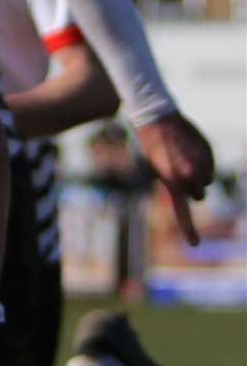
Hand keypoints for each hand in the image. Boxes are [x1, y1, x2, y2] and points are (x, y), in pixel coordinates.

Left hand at [135, 112, 214, 246]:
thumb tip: (197, 193)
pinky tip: (191, 150)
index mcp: (172, 183)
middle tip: (179, 172)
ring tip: (183, 158)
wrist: (158, 120)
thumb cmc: (155, 148)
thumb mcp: (161, 170)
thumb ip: (180, 183)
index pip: (183, 211)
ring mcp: (201, 166)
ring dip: (199, 175)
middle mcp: (189, 177)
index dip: (188, 229)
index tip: (195, 245)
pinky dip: (205, 163)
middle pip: (199, 195)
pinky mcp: (209, 155)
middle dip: (193, 188)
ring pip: (207, 182)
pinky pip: (210, 169)